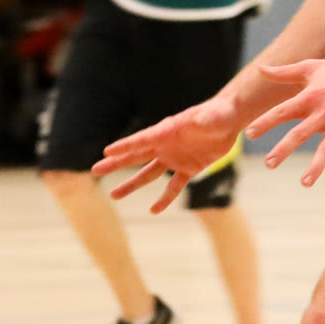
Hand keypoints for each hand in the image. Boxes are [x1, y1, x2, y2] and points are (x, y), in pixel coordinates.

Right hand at [93, 96, 243, 212]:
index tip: (107, 152)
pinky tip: (154, 211)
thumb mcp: (214, 116)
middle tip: (95, 170)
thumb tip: (203, 120)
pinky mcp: (188, 168)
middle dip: (115, 164)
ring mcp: (175, 157)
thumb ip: (206, 120)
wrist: (229, 119)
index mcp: (167, 131)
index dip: (125, 146)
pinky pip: (174, 186)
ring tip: (113, 195)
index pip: (142, 140)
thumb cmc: (220, 112)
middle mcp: (166, 145)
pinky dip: (165, 199)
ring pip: (149, 174)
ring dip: (132, 185)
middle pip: (136, 156)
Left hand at [245, 55, 324, 192]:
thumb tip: (260, 69)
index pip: (282, 112)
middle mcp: (323, 112)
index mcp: (309, 97)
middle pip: (300, 134)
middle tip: (269, 164)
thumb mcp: (309, 67)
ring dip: (316, 167)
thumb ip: (283, 72)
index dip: (265, 122)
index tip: (249, 134)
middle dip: (283, 149)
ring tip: (304, 183)